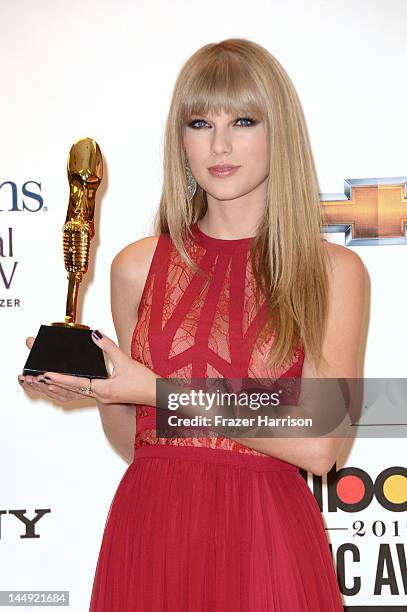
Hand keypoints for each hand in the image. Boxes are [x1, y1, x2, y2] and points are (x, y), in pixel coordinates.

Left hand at [18, 330, 158, 405]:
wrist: (156, 394)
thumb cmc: (144, 381)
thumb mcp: (126, 361)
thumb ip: (109, 347)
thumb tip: (95, 335)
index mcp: (104, 389)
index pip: (77, 383)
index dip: (60, 378)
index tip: (46, 374)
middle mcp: (100, 395)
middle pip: (71, 390)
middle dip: (53, 383)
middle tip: (35, 377)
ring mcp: (103, 396)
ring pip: (75, 392)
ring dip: (59, 387)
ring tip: (42, 380)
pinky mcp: (106, 395)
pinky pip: (83, 392)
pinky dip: (70, 388)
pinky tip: (64, 383)